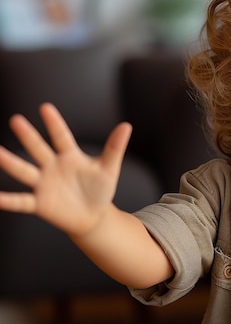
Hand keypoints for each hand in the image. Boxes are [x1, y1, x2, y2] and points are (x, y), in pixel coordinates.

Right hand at [0, 103, 131, 237]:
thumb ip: (115, 147)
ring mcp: (43, 184)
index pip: (61, 137)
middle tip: (16, 120)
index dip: (54, 123)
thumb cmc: (99, 189)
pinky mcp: (39, 204)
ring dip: (10, 163)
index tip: (45, 107)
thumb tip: (126, 125)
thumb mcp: (109, 168)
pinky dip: (8, 200)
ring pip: (24, 171)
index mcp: (70, 156)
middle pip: (39, 149)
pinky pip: (21, 201)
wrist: (93, 216)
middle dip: (28, 136)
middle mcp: (52, 167)